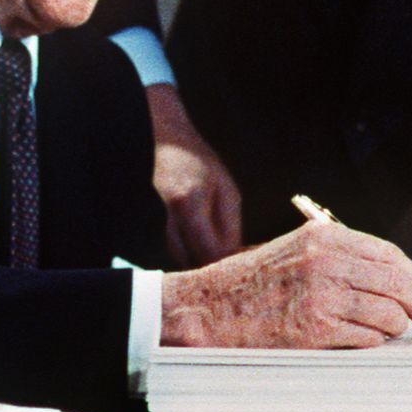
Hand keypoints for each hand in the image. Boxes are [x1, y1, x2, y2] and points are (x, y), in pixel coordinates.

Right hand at [147, 83, 241, 266]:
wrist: (170, 144)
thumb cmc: (203, 162)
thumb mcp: (227, 191)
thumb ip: (230, 226)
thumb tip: (235, 256)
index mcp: (190, 205)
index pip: (210, 250)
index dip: (229, 262)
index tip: (247, 263)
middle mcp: (172, 217)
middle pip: (194, 261)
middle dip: (216, 267)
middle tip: (237, 264)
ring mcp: (164, 221)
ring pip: (183, 258)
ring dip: (203, 262)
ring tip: (226, 258)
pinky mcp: (164, 222)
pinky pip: (178, 248)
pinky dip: (193, 254)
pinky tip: (209, 249)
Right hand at [161, 221, 411, 347]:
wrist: (212, 308)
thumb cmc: (252, 282)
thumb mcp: (295, 250)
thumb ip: (340, 256)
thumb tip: (392, 277)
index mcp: (323, 238)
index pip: (390, 254)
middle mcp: (326, 261)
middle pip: (399, 283)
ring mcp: (323, 295)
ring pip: (390, 314)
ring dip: (393, 326)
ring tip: (382, 330)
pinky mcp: (317, 328)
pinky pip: (369, 338)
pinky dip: (371, 342)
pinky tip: (358, 338)